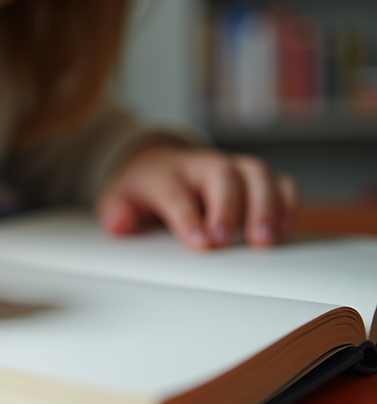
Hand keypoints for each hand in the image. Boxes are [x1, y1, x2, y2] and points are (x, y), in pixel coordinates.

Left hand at [96, 144, 298, 248]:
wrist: (158, 161)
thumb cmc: (143, 187)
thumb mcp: (118, 198)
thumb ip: (116, 212)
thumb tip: (117, 221)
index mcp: (167, 172)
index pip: (176, 193)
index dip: (188, 217)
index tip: (199, 241)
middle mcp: (203, 165)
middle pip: (222, 176)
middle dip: (227, 208)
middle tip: (226, 239)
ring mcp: (233, 168)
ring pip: (256, 174)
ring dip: (265, 205)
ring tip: (265, 239)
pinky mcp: (255, 178)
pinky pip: (280, 182)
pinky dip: (287, 202)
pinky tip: (284, 228)